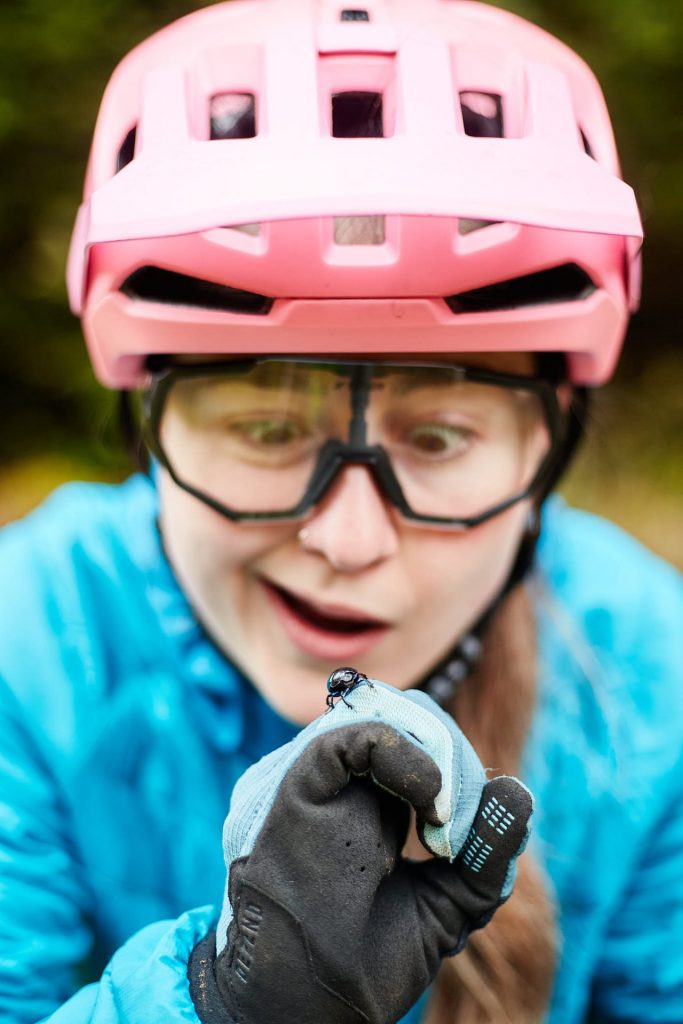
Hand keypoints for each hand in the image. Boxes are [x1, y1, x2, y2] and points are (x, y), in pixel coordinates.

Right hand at [189, 679, 532, 1023]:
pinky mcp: (297, 784)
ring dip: (434, 752)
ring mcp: (322, 780)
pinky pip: (350, 737)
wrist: (309, 1009)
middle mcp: (346, 783)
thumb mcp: (449, 904)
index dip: (463, 772)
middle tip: (461, 818)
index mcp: (374, 804)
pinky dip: (401, 750)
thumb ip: (485, 855)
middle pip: (410, 722)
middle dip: (454, 757)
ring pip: (383, 717)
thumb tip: (517, 791)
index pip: (426, 745)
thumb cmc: (367, 963)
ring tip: (445, 811)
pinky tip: (430, 795)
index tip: (471, 834)